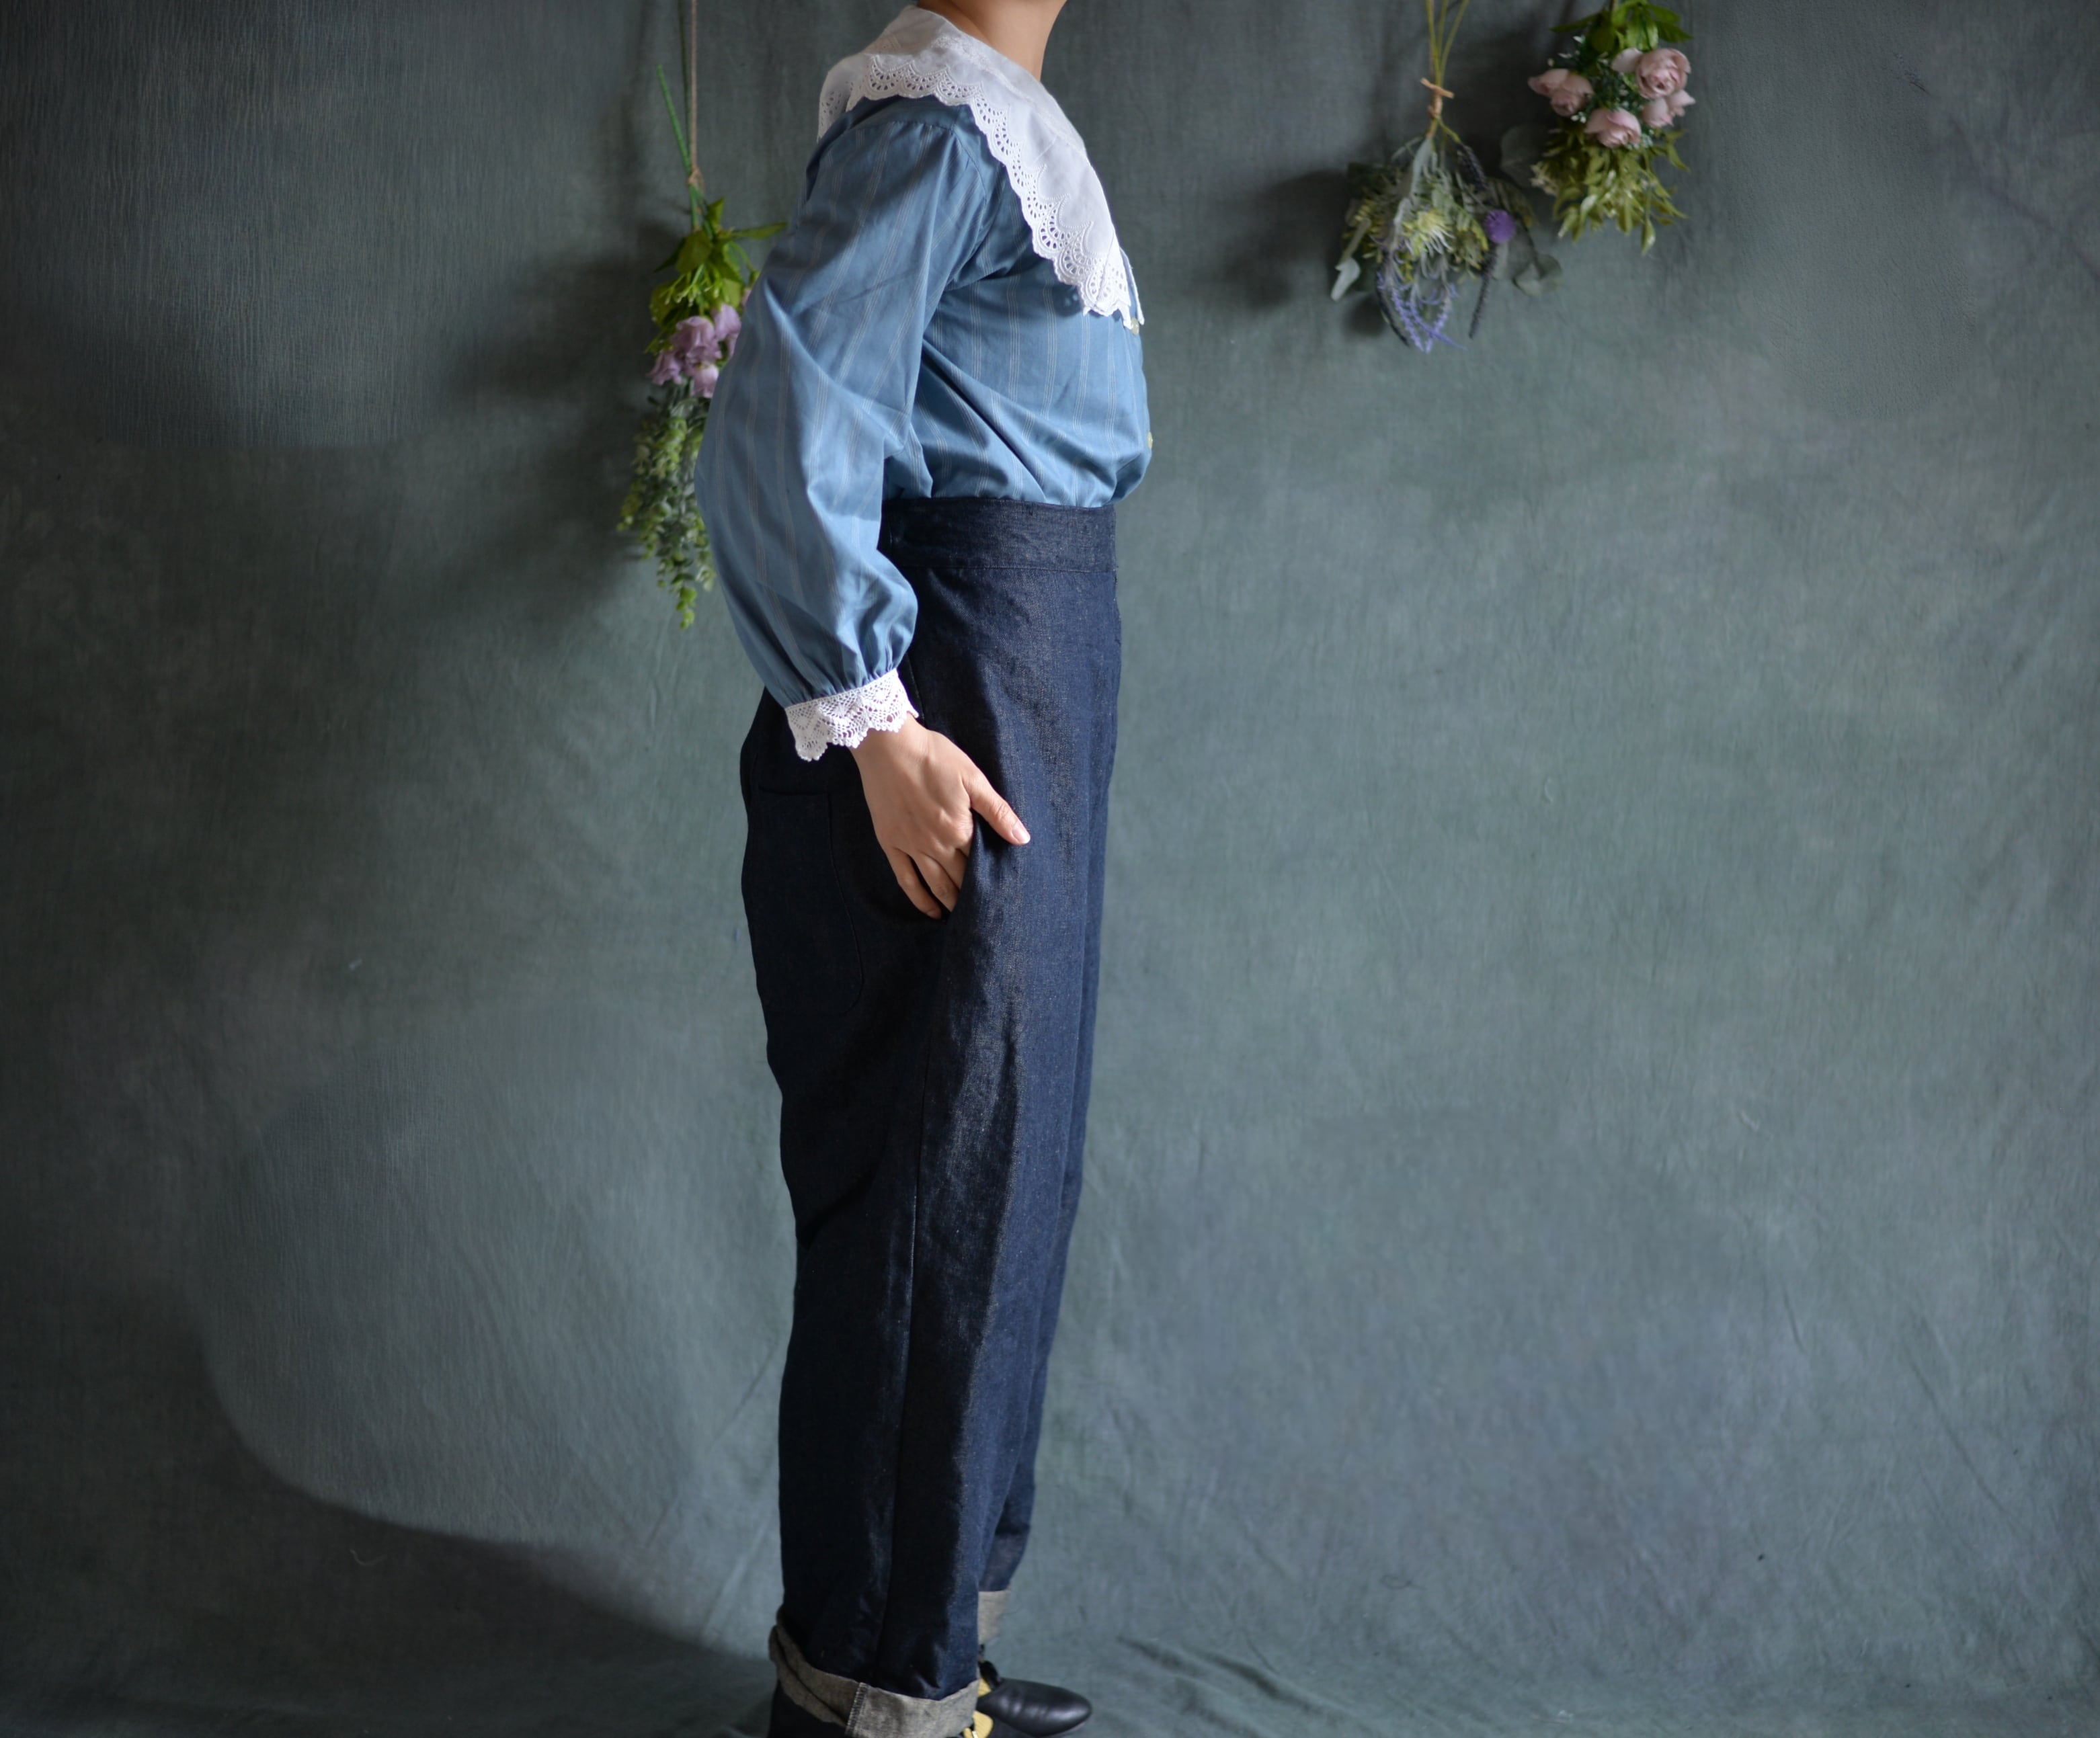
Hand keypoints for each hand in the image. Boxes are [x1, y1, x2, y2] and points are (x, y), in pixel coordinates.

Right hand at [850, 717, 1028, 917]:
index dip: (992, 878)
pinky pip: (906, 879)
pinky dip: (920, 899)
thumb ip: (997, 812)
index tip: (1003, 894)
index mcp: (959, 830)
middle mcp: (935, 845)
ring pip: (935, 884)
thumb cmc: (934, 757)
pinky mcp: (890, 843)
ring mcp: (911, 846)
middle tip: (988, 912)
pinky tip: (931, 911)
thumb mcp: (973, 779)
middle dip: (975, 897)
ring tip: (964, 918)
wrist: (889, 746)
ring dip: (951, 902)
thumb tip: (1022, 839)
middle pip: (960, 879)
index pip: (980, 863)